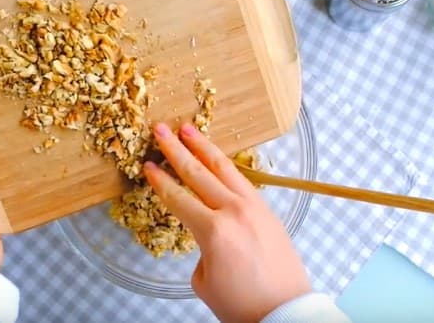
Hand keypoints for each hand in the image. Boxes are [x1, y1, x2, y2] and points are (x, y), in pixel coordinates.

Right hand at [144, 123, 310, 322]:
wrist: (286, 311)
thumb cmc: (243, 304)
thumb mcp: (204, 281)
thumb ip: (200, 249)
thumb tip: (208, 235)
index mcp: (213, 231)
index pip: (178, 197)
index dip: (160, 180)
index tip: (147, 164)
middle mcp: (234, 211)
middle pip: (198, 172)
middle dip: (176, 149)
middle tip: (160, 130)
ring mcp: (254, 207)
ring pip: (224, 167)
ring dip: (203, 146)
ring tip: (188, 129)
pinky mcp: (268, 210)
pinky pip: (242, 180)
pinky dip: (226, 165)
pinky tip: (217, 159)